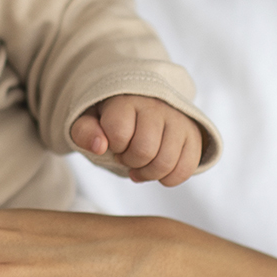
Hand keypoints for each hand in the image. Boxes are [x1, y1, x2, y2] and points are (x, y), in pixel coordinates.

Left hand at [70, 96, 202, 185]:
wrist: (139, 104)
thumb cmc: (110, 118)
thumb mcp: (89, 121)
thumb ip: (84, 131)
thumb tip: (99, 145)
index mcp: (126, 98)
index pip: (118, 133)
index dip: (112, 146)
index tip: (112, 141)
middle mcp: (155, 105)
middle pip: (144, 150)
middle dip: (130, 162)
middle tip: (126, 156)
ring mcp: (177, 119)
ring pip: (166, 162)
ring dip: (148, 173)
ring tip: (140, 165)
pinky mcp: (193, 134)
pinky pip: (186, 168)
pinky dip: (169, 178)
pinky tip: (157, 171)